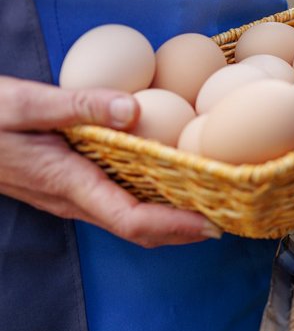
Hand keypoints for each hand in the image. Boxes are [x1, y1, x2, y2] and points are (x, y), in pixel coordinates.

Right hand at [0, 76, 219, 246]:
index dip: (177, 228)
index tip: (215, 225)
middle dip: (187, 229)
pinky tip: (172, 184)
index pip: (133, 220)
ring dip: (172, 220)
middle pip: (141, 229)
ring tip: (214, 204)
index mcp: (69, 182)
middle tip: (232, 216)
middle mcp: (74, 200)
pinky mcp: (68, 188)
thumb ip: (79, 105)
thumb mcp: (23, 101)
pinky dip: (151, 204)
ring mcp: (70, 198)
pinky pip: (117, 205)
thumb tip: (133, 109)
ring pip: (130, 220)